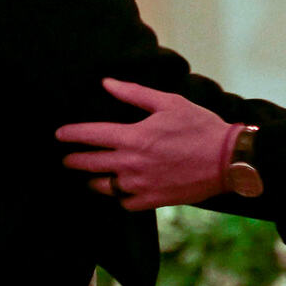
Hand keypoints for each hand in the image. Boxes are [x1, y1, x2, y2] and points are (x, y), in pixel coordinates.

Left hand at [56, 79, 237, 210]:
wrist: (226, 159)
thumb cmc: (199, 126)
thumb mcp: (169, 102)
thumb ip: (134, 94)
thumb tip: (107, 83)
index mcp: (133, 137)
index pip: (90, 136)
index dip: (71, 134)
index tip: (59, 134)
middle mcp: (131, 164)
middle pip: (90, 164)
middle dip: (74, 160)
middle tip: (67, 159)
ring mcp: (140, 185)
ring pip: (104, 187)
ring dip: (94, 180)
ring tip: (90, 177)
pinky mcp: (152, 200)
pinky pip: (125, 202)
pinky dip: (120, 196)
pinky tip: (120, 190)